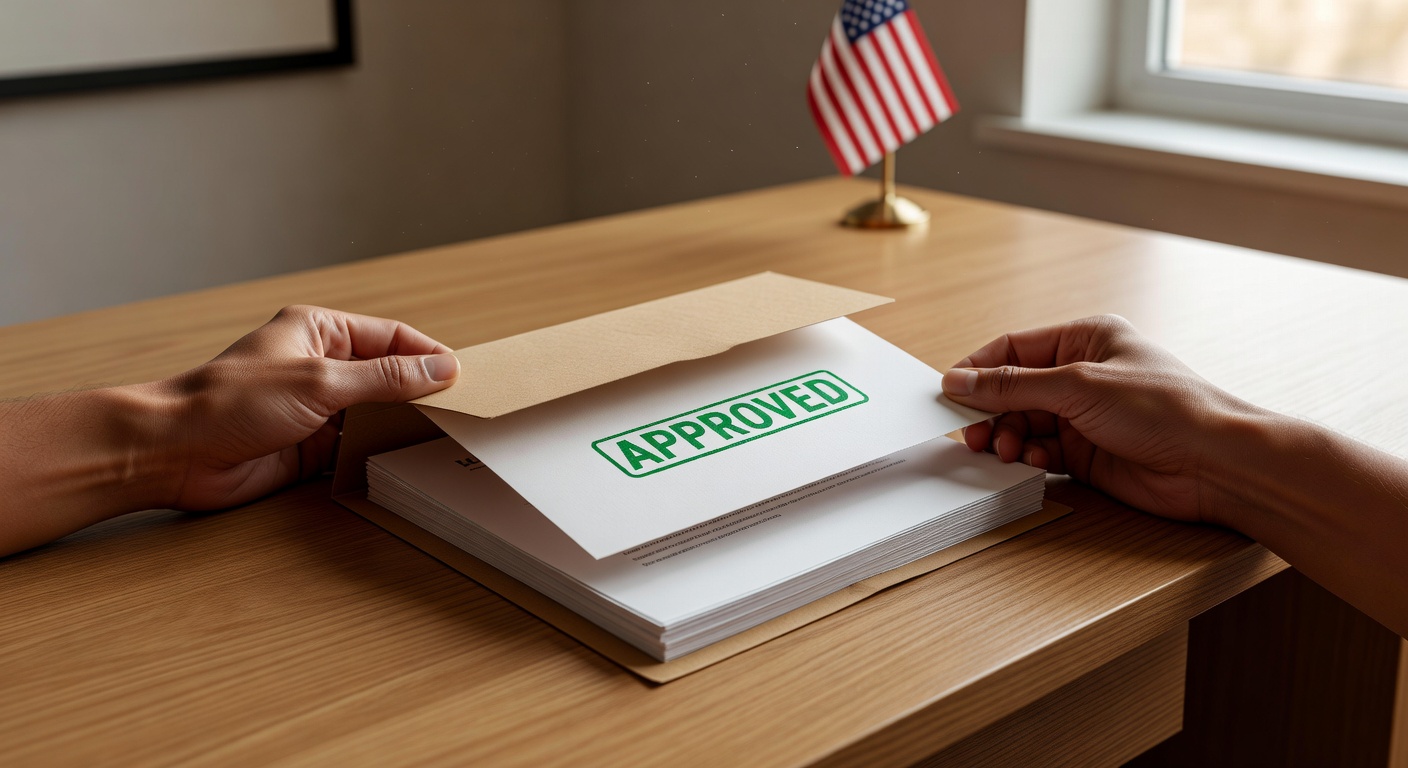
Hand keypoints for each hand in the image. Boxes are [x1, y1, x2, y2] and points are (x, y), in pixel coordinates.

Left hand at [158, 305, 459, 509]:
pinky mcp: (310, 445)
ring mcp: (316, 407)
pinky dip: (379, 450)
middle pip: (387, 374)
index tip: (462, 378)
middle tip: (461, 410)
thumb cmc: (231, 402)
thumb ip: (384, 379)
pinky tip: (403, 458)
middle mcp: (319, 365)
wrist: (174, 453)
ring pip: (375, 412)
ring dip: (401, 423)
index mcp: (319, 331)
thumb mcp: (320, 382)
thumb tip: (441, 369)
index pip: (390, 337)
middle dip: (420, 391)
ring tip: (440, 436)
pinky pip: (357, 445)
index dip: (428, 355)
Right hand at [941, 314, 1259, 524]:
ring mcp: (1085, 416)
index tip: (948, 392)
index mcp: (1085, 339)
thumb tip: (960, 381)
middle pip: (1014, 390)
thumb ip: (1013, 386)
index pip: (1014, 348)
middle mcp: (1083, 375)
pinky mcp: (1088, 454)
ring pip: (1024, 424)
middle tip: (972, 433)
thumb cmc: (1166, 409)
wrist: (1215, 463)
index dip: (978, 370)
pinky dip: (1028, 459)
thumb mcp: (1078, 385)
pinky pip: (1041, 453)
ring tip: (1004, 450)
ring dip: (1008, 438)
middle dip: (991, 412)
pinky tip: (1031, 464)